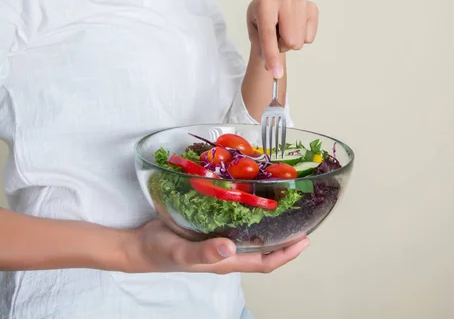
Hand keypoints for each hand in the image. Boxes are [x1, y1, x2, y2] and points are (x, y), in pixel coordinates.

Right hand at [125, 220, 309, 273]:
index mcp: (227, 261)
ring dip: (271, 226)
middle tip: (302, 219)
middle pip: (264, 249)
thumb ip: (205, 252)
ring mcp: (220, 240)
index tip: (305, 240)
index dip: (287, 254)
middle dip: (285, 239)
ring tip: (285, 207)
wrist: (140, 245)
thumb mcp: (181, 251)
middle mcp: (228, 251)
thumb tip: (230, 248)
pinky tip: (253, 199)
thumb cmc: (160, 251)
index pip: (265, 262)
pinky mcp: (211, 227)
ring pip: (253, 236)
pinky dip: (250, 214)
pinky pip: (238, 223)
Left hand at [247, 0, 318, 78]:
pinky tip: (295, 28)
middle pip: (290, 41)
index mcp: (264, 5)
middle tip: (275, 36)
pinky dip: (302, 38)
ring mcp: (299, 2)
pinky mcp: (311, 7)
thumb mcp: (255, 36)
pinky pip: (310, 37)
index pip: (269, 35)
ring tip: (284, 31)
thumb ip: (263, 52)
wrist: (270, 9)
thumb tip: (276, 72)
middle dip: (281, 46)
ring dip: (291, 42)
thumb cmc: (261, 23)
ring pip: (300, 41)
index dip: (272, 56)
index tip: (276, 73)